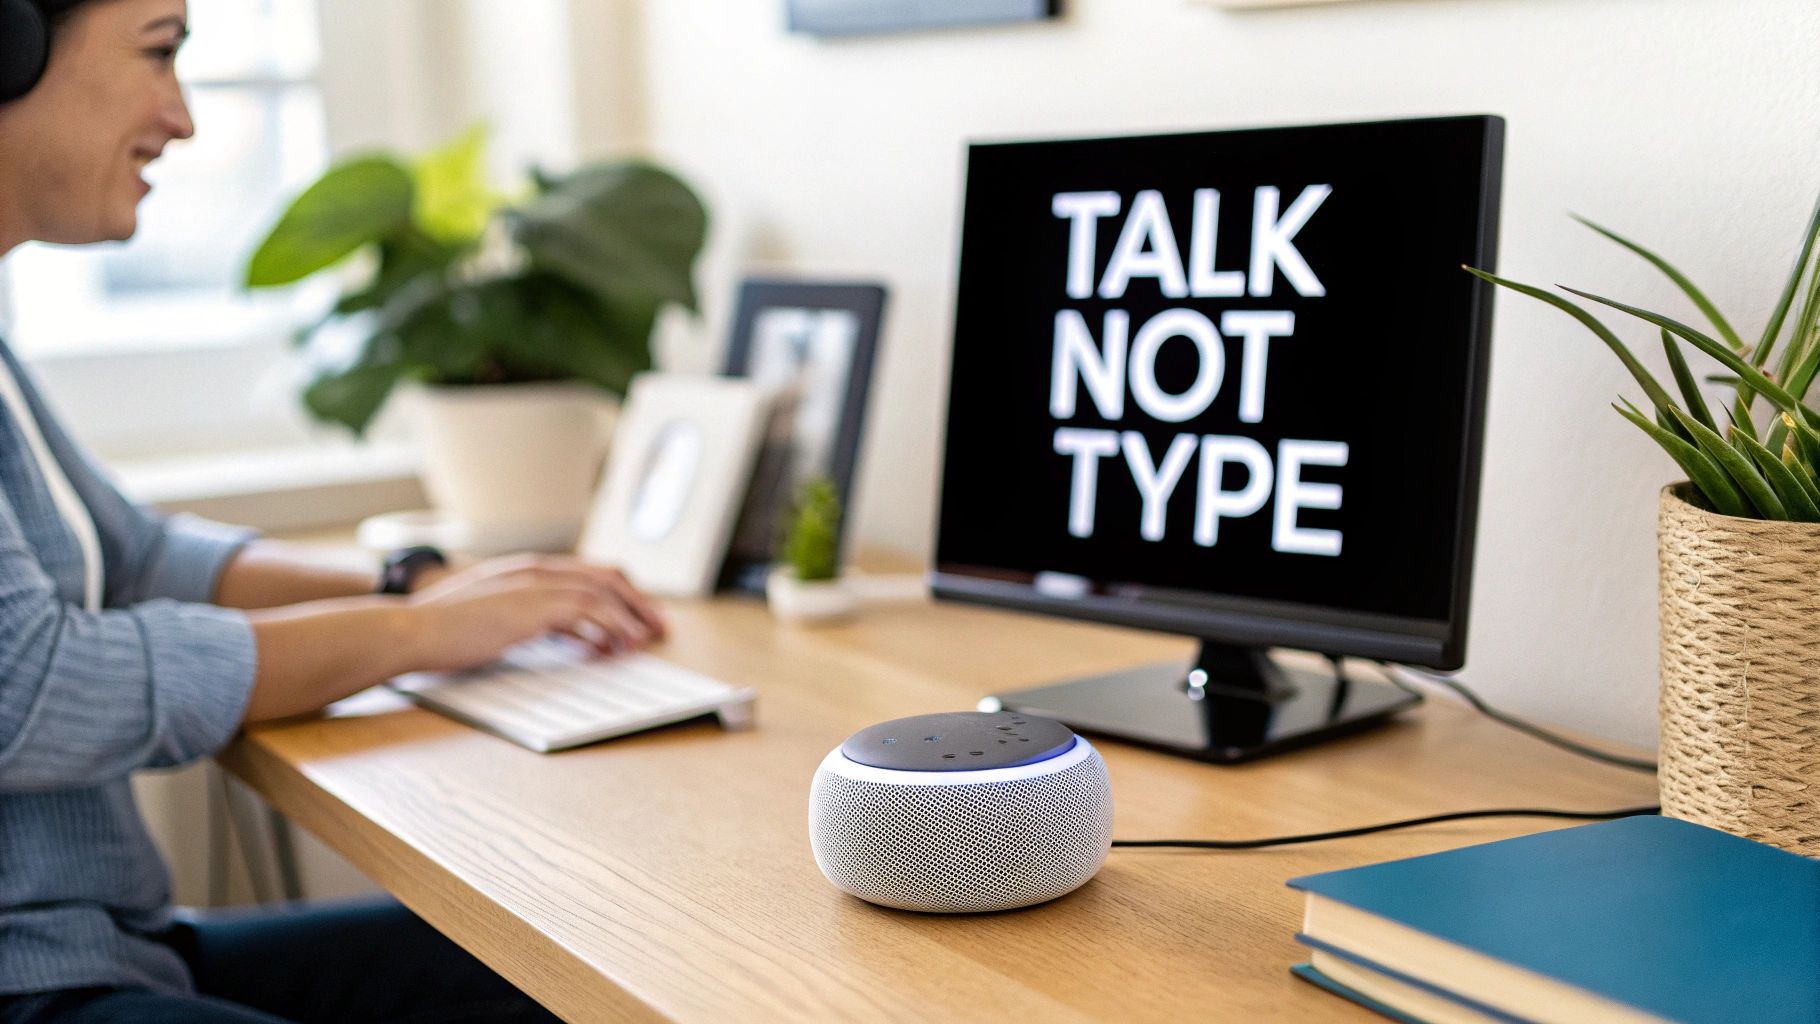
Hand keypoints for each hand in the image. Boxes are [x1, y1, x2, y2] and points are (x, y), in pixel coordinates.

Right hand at [401, 555, 666, 672]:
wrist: (411, 630)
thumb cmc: (442, 632)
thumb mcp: (495, 620)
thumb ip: (531, 621)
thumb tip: (570, 637)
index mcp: (525, 570)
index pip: (587, 572)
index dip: (618, 593)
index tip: (636, 616)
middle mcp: (535, 570)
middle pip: (605, 576)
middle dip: (636, 601)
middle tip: (657, 626)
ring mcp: (534, 584)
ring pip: (602, 591)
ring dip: (631, 616)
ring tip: (647, 639)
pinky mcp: (533, 605)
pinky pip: (588, 610)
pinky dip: (611, 628)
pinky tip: (619, 648)